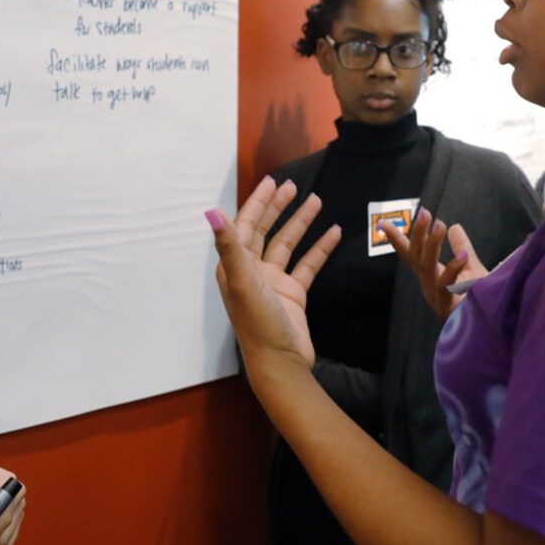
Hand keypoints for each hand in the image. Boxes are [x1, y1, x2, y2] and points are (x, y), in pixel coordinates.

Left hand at [206, 175, 340, 373]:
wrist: (281, 362)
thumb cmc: (257, 324)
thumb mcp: (242, 282)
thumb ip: (229, 246)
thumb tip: (211, 212)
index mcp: (234, 267)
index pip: (245, 225)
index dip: (257, 203)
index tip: (272, 182)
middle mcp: (252, 271)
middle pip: (265, 231)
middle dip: (277, 207)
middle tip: (293, 186)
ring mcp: (273, 282)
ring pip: (287, 244)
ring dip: (300, 223)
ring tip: (317, 200)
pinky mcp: (293, 294)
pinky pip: (308, 264)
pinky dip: (320, 249)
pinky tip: (334, 232)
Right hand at [384, 208, 487, 322]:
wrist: (488, 330)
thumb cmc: (478, 300)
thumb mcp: (471, 269)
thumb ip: (462, 248)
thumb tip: (455, 226)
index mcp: (430, 276)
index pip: (410, 254)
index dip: (397, 239)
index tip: (382, 223)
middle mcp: (428, 285)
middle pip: (416, 257)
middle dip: (417, 234)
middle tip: (425, 213)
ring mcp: (435, 296)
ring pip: (427, 268)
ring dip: (432, 245)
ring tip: (441, 225)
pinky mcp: (448, 307)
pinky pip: (447, 287)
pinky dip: (453, 271)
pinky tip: (462, 257)